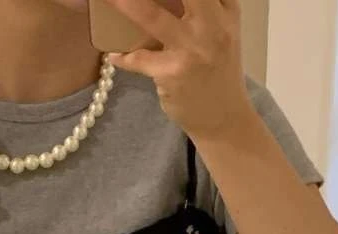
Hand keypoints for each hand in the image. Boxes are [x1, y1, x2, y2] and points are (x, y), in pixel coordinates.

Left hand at [103, 0, 254, 140]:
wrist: (224, 118)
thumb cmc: (218, 72)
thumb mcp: (223, 33)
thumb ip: (208, 6)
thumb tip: (169, 2)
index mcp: (224, 10)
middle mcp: (212, 26)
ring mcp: (192, 50)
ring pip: (152, 18)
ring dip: (126, 5)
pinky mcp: (173, 74)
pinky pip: (139, 60)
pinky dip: (123, 58)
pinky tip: (113, 55)